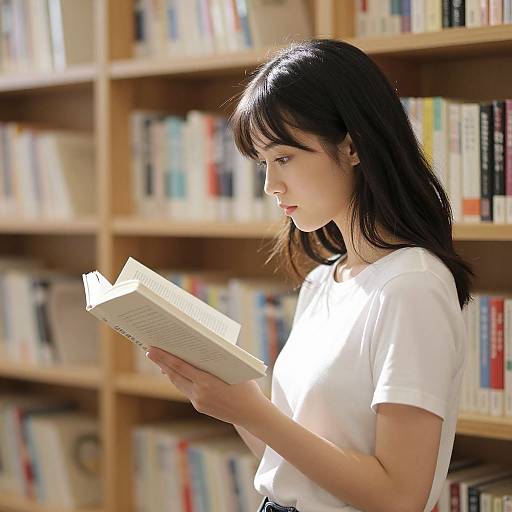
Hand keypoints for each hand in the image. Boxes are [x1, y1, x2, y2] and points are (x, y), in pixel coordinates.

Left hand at [146, 346, 270, 427]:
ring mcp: (198, 401)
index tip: (152, 349)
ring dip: (169, 372)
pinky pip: (187, 390)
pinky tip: (176, 373)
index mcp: (206, 381)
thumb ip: (218, 357)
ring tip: (161, 361)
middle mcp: (199, 393)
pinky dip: (180, 380)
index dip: (165, 357)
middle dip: (162, 362)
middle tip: (150, 351)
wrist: (252, 414)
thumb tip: (206, 342)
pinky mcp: (200, 407)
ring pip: (179, 383)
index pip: (180, 367)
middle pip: (175, 375)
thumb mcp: (234, 367)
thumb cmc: (246, 387)